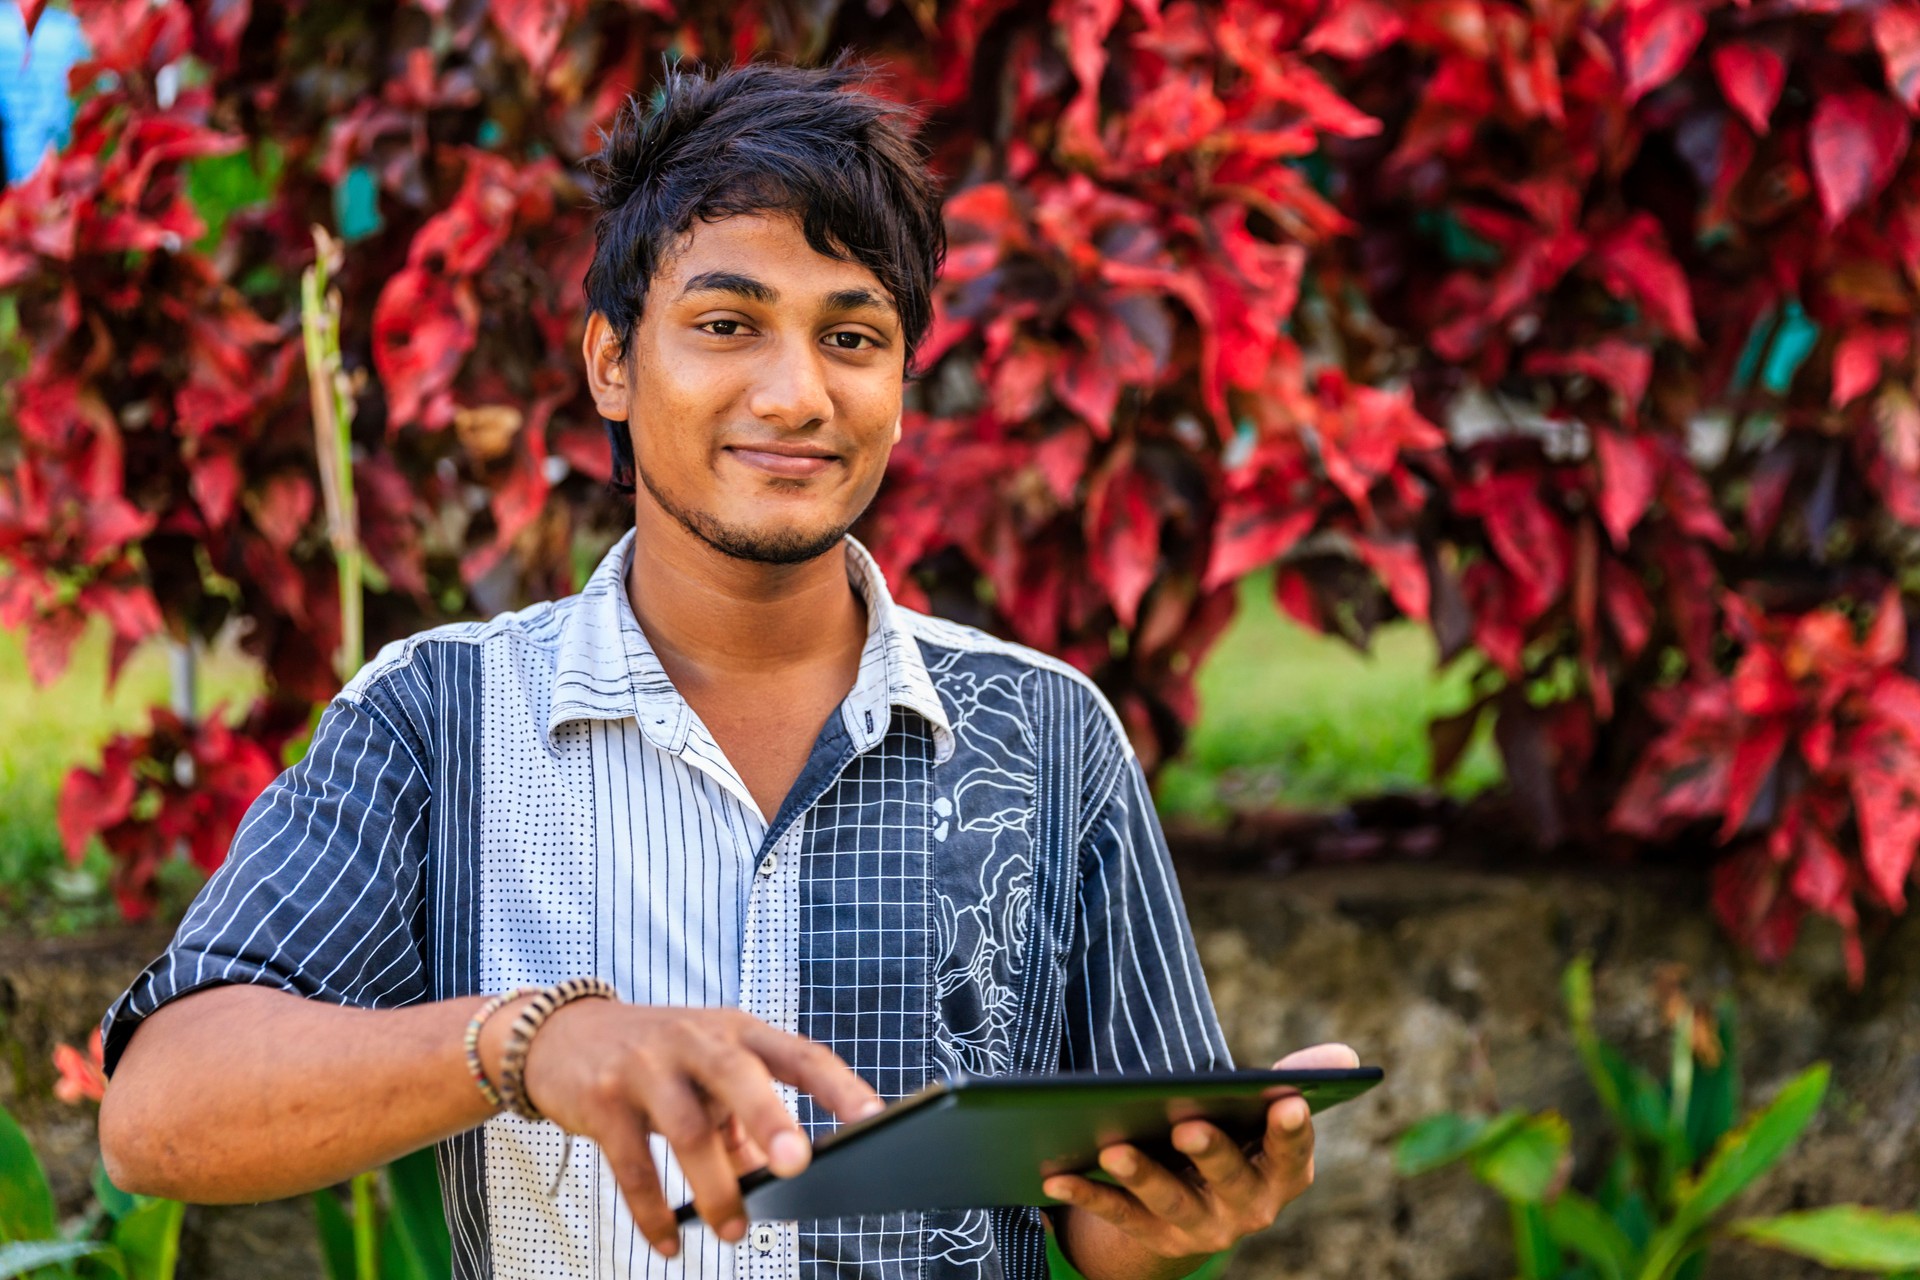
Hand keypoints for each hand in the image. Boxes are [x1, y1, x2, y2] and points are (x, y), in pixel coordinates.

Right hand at [486, 1001, 883, 1256]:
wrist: (564, 1037)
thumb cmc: (660, 1058)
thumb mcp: (709, 1071)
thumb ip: (746, 1119)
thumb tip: (781, 1175)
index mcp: (737, 1031)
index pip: (799, 1054)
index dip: (838, 1086)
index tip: (874, 1117)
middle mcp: (695, 1040)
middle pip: (738, 1075)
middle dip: (769, 1119)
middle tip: (798, 1165)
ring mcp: (646, 1068)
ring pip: (686, 1129)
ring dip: (715, 1188)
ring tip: (734, 1231)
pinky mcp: (603, 1102)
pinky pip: (632, 1166)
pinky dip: (654, 1211)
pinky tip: (669, 1241)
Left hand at [1042, 1044, 1359, 1269]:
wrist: (1202, 1205)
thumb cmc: (1239, 1139)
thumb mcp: (1263, 1116)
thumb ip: (1292, 1081)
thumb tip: (1344, 1055)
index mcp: (1282, 1173)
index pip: (1294, 1153)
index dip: (1293, 1131)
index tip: (1291, 1100)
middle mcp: (1248, 1208)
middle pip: (1230, 1180)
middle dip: (1211, 1152)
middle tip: (1189, 1124)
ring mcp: (1201, 1228)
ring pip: (1170, 1200)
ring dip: (1142, 1174)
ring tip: (1114, 1146)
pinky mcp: (1156, 1237)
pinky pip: (1119, 1216)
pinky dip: (1088, 1194)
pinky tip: (1057, 1172)